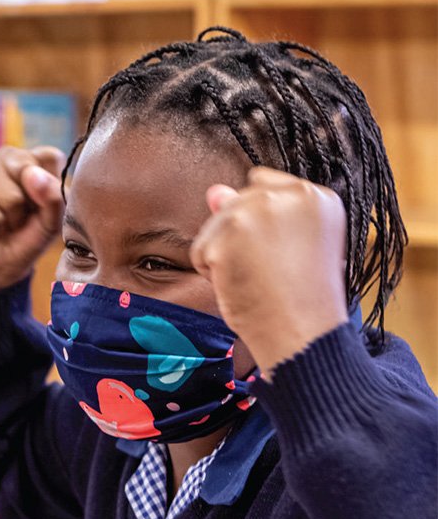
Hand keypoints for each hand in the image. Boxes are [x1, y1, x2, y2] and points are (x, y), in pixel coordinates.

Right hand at [0, 145, 65, 304]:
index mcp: (38, 162)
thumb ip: (52, 198)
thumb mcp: (51, 224)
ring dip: (9, 217)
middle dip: (26, 204)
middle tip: (22, 215)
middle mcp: (11, 159)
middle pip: (24, 166)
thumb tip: (32, 173)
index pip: (49, 156)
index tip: (42, 206)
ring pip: (5, 191)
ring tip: (6, 222)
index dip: (47, 185)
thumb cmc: (28, 239)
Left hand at [190, 166, 348, 377]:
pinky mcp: (229, 232)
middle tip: (268, 273)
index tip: (274, 252)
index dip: (257, 222)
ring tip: (255, 280)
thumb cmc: (302, 300)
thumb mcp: (294, 247)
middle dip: (238, 240)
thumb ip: (258, 213)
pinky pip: (199, 250)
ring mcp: (258, 210)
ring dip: (223, 257)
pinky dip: (211, 273)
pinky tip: (238, 287)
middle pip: (234, 205)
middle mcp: (290, 194)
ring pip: (214, 226)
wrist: (302, 333)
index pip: (262, 185)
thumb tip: (214, 191)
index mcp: (317, 197)